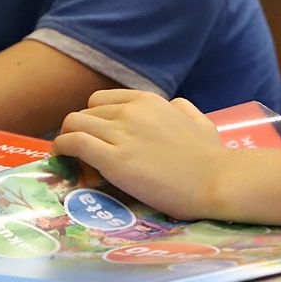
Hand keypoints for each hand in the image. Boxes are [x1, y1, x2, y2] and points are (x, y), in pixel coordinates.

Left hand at [54, 90, 227, 220]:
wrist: (217, 180)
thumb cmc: (213, 157)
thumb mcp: (199, 121)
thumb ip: (182, 109)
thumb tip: (174, 105)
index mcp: (148, 101)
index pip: (101, 101)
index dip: (94, 120)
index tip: (97, 138)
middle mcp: (130, 112)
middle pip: (84, 113)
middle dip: (81, 133)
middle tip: (85, 156)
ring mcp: (121, 134)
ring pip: (73, 124)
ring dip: (68, 141)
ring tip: (72, 160)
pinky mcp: (113, 160)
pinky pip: (73, 143)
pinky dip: (62, 150)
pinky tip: (64, 160)